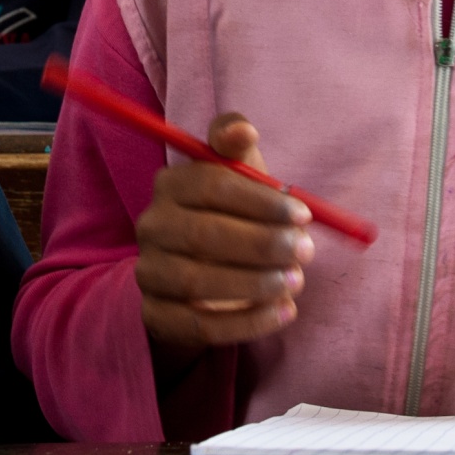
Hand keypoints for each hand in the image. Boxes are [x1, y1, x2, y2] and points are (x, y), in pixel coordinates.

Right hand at [136, 114, 313, 350]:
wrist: (205, 280)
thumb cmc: (233, 215)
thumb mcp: (239, 176)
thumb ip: (238, 146)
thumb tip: (243, 129)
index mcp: (171, 184)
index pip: (211, 185)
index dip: (260, 200)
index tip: (303, 214)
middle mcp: (152, 226)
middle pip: (203, 234)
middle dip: (262, 244)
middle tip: (305, 251)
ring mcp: (149, 273)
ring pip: (198, 282)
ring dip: (255, 284)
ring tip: (295, 282)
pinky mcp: (156, 316)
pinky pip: (200, 325)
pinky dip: (248, 322)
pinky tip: (283, 312)